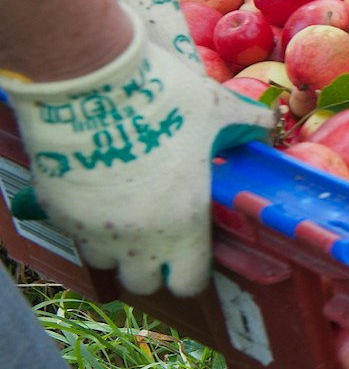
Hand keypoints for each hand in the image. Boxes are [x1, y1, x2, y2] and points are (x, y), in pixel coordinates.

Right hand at [2, 3, 271, 296]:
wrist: (91, 84)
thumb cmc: (166, 100)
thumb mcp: (218, 110)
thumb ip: (248, 126)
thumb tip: (268, 127)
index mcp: (182, 224)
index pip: (189, 283)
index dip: (193, 272)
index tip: (194, 252)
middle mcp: (136, 239)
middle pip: (144, 283)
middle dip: (153, 266)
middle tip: (161, 235)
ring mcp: (93, 229)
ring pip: (105, 262)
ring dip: (117, 248)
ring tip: (130, 213)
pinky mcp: (59, 212)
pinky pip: (75, 233)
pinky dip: (87, 223)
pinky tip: (100, 192)